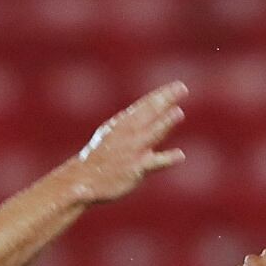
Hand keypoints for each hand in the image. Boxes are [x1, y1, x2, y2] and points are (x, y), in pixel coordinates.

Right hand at [70, 82, 186, 203]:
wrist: (83, 179)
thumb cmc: (99, 157)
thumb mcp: (110, 133)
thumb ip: (129, 124)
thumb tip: (142, 114)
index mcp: (122, 124)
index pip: (144, 106)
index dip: (161, 95)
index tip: (177, 86)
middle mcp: (128, 134)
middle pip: (149, 113)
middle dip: (165, 100)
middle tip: (182, 88)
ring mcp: (132, 151)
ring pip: (152, 134)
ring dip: (164, 123)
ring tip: (178, 113)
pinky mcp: (136, 169)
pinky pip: (154, 163)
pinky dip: (166, 159)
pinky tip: (179, 155)